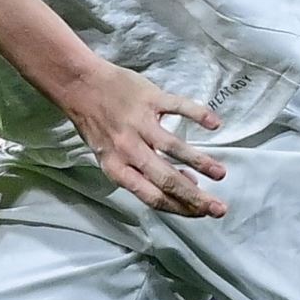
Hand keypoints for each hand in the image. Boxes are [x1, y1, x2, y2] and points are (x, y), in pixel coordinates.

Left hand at [61, 62, 228, 218]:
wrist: (79, 85)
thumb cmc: (98, 124)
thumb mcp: (111, 156)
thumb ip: (143, 172)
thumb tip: (187, 182)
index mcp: (117, 168)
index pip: (152, 197)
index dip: (180, 209)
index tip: (202, 213)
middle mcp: (128, 149)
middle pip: (167, 180)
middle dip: (195, 197)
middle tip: (219, 208)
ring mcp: (139, 123)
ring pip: (174, 147)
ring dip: (201, 163)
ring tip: (220, 174)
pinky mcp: (149, 98)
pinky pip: (178, 107)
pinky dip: (198, 114)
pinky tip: (214, 124)